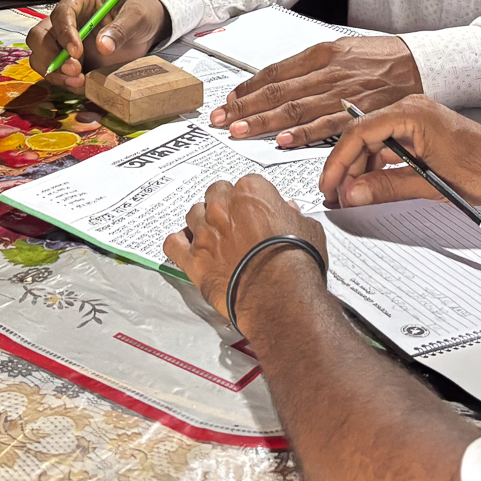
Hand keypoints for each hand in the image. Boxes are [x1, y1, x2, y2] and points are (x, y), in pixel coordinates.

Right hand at [29, 0, 170, 90]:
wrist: (146, 27)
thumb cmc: (140, 13)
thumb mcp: (137, 15)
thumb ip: (121, 28)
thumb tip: (103, 46)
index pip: (61, 13)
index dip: (65, 33)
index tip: (76, 52)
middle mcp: (66, 19)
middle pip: (40, 36)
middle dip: (52, 57)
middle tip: (75, 70)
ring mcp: (64, 40)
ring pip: (41, 56)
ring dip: (54, 73)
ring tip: (78, 82)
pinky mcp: (68, 59)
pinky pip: (55, 72)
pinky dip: (64, 82)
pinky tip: (82, 86)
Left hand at [163, 173, 328, 326]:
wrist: (279, 296)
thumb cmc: (297, 263)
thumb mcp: (308, 229)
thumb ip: (293, 216)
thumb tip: (289, 211)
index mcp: (251, 192)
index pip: (247, 184)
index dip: (252, 199)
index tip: (257, 211)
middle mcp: (223, 207)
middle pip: (215, 193)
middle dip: (224, 205)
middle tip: (235, 221)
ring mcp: (205, 233)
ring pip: (193, 214)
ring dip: (202, 222)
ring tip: (213, 235)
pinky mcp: (193, 260)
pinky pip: (173, 244)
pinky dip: (178, 244)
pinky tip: (185, 247)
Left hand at [212, 35, 423, 147]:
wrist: (418, 63)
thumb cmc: (379, 58)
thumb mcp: (342, 49)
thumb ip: (311, 66)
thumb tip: (279, 82)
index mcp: (321, 54)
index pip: (275, 73)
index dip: (248, 88)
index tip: (228, 100)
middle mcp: (326, 72)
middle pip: (277, 92)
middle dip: (244, 107)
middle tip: (220, 120)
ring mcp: (341, 93)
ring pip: (295, 109)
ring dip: (264, 122)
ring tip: (239, 132)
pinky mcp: (358, 113)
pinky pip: (326, 126)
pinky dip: (303, 134)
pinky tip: (283, 141)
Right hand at [318, 94, 480, 210]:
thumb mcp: (431, 184)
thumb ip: (387, 187)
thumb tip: (353, 194)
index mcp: (412, 113)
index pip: (359, 132)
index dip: (339, 161)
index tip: (329, 184)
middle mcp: (411, 110)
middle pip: (363, 136)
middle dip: (347, 167)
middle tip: (336, 196)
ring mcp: (416, 120)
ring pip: (374, 142)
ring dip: (361, 169)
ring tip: (352, 195)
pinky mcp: (421, 132)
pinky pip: (390, 146)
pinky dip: (378, 166)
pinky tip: (372, 186)